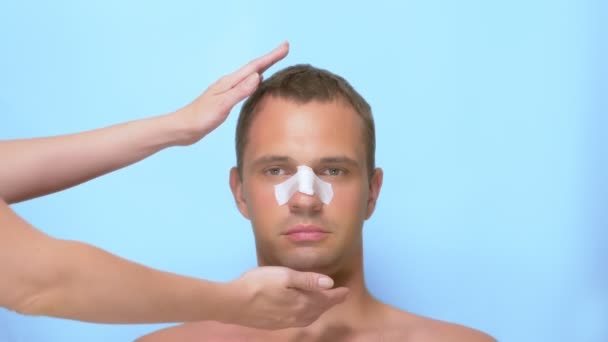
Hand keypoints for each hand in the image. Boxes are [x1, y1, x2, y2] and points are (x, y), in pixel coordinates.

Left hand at [173, 42, 288, 144]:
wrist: (183, 128)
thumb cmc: (200, 118)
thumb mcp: (222, 105)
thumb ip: (240, 91)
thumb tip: (258, 76)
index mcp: (229, 82)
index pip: (255, 66)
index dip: (271, 56)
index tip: (286, 46)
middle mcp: (229, 83)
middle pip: (254, 67)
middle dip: (270, 58)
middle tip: (285, 49)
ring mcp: (227, 91)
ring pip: (250, 75)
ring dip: (264, 67)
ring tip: (275, 62)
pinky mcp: (225, 100)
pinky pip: (245, 86)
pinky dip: (256, 80)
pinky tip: (257, 83)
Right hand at [221, 266, 348, 329]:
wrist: (233, 303)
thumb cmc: (258, 284)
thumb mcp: (284, 276)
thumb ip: (307, 280)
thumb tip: (330, 283)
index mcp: (301, 302)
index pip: (325, 298)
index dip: (336, 294)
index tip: (346, 290)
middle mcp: (296, 315)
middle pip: (319, 309)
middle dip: (330, 302)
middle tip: (339, 296)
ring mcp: (285, 321)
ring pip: (309, 317)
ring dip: (319, 310)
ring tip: (325, 304)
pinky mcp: (274, 324)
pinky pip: (299, 321)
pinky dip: (307, 315)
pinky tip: (303, 312)